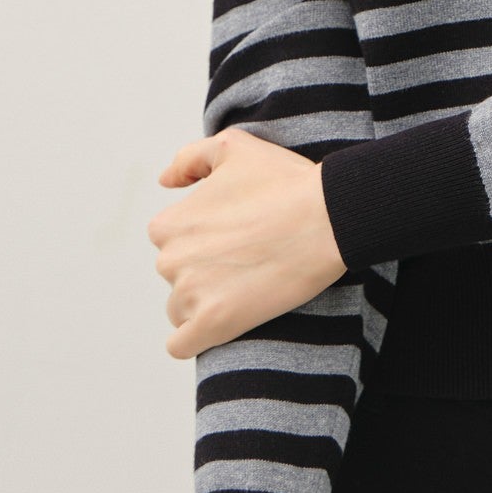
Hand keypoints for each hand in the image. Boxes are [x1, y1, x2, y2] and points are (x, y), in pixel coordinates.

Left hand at [147, 128, 348, 359]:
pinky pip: (181, 346)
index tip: (235, 234)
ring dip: (206, 302)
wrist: (328, 217)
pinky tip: (221, 323)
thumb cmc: (285, 180)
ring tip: (246, 287)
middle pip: (176, 275)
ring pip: (181, 309)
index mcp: (169, 223)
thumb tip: (164, 182)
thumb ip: (189, 160)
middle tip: (248, 259)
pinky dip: (195, 339)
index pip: (169, 239)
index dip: (201, 237)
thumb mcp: (233, 147)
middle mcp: (170, 260)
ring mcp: (190, 295)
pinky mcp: (213, 325)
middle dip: (204, 269)